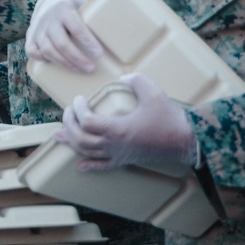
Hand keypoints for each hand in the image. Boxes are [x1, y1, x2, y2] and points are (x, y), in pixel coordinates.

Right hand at [25, 0, 101, 71]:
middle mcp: (48, 19)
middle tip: (91, 68)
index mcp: (64, 8)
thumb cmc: (74, 7)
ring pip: (48, 51)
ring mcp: (37, 28)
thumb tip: (118, 32)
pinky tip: (56, 64)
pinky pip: (32, 52)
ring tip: (80, 70)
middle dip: (77, 58)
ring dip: (65, 63)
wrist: (51, 0)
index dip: (88, 41)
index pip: (76, 27)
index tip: (100, 53)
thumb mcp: (83, 5)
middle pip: (62, 43)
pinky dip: (43, 60)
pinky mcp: (30, 36)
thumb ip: (92, 18)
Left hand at [54, 72, 197, 171]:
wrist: (186, 142)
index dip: (78, 110)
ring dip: (71, 142)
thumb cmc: (169, 119)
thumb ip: (136, 81)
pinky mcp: (125, 161)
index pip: (87, 122)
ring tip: (58, 134)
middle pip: (81, 139)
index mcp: (118, 129)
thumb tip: (123, 77)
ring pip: (86, 153)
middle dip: (69, 124)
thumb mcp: (153, 93)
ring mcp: (118, 155)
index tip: (79, 99)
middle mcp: (114, 145)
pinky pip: (102, 167)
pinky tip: (79, 166)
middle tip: (68, 111)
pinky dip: (88, 166)